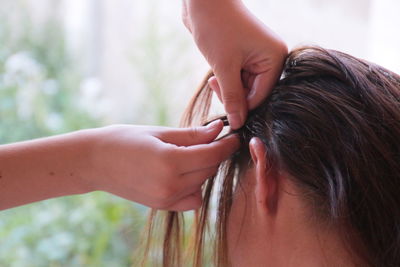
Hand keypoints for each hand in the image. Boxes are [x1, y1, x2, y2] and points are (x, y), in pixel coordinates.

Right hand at [91, 120, 238, 210]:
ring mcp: (165, 199)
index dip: (226, 145)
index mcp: (169, 162)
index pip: (211, 155)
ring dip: (205, 168)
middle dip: (216, 153)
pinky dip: (195, 187)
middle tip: (214, 139)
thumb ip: (192, 135)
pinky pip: (191, 200)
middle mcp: (170, 185)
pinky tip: (186, 173)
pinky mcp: (161, 205)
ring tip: (194, 153)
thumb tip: (218, 130)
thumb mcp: (159, 132)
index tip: (234, 136)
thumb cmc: (123, 139)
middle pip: (209, 169)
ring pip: (202, 184)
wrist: (94, 161)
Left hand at [182, 0, 287, 128]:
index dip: (243, 108)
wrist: (203, 1)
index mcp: (275, 58)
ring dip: (227, 89)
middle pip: (254, 93)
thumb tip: (238, 124)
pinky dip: (226, 81)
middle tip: (215, 86)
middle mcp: (271, 58)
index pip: (262, 96)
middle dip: (233, 96)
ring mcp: (259, 57)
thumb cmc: (216, 27)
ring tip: (214, 77)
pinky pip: (238, 79)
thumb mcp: (224, 67)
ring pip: (245, 88)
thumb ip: (232, 97)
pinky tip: (215, 73)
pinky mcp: (246, 57)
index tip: (226, 113)